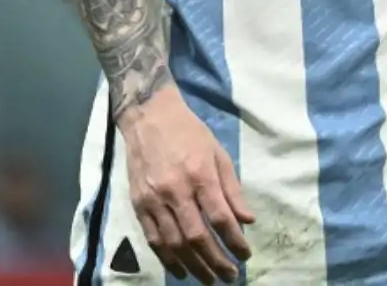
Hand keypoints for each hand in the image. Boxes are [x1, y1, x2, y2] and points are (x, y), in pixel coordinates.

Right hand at [120, 89, 253, 283]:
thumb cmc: (190, 133)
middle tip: (229, 276)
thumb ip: (232, 189)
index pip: (220, 217)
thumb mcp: (218, 153)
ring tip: (208, 279)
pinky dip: (167, 259)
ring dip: (194, 266)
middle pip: (197, 236)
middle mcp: (176, 190)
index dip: (235, 241)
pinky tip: (181, 270)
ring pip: (174, 243)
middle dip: (216, 261)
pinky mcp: (138, 204)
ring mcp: (154, 199)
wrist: (149, 116)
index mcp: (200, 175)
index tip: (246, 255)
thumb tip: (247, 220)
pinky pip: (153, 239)